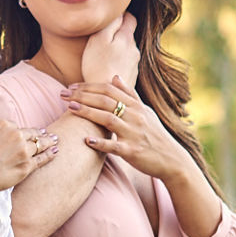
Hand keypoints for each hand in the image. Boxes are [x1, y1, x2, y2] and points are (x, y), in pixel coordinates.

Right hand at [0, 119, 57, 202]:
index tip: (29, 132)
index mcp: (2, 125)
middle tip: (48, 135)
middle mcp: (15, 135)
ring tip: (55, 141)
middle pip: (32, 133)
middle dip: (40, 134)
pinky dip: (50, 155)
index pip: (17, 127)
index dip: (23, 131)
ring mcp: (23, 151)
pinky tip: (55, 152)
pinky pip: (42, 159)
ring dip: (49, 142)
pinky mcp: (27, 166)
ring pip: (40, 144)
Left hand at [64, 77, 198, 185]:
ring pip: (108, 119)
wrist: (172, 159)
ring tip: (70, 108)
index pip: (109, 90)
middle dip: (82, 96)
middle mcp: (135, 117)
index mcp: (137, 106)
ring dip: (87, 113)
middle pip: (105, 101)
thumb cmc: (155, 135)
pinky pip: (114, 146)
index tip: (71, 86)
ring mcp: (133, 133)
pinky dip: (100, 143)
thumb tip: (114, 77)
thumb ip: (129, 94)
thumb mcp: (145, 111)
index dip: (89, 87)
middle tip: (63, 94)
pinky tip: (86, 140)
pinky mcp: (132, 151)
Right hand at [80, 14, 138, 88]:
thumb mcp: (99, 39)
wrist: (107, 98)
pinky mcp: (130, 78)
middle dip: (117, 33)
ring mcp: (134, 65)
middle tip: (101, 36)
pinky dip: (116, 64)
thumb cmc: (98, 66)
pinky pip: (124, 65)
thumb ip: (110, 23)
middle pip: (128, 35)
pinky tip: (106, 70)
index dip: (122, 14)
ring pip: (126, 51)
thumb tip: (119, 12)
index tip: (110, 17)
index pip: (130, 18)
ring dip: (116, 50)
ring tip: (101, 56)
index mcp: (127, 38)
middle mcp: (134, 50)